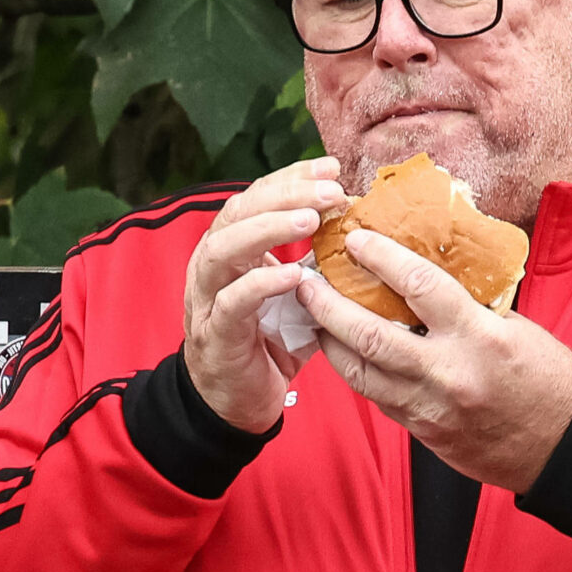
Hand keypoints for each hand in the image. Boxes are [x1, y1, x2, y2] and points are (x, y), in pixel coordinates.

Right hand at [182, 158, 347, 433]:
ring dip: (269, 229)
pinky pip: (234, 302)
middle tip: (331, 190)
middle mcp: (211, 267)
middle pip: (236, 213)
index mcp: (230, 250)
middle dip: (285, 195)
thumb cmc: (267, 344)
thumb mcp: (296, 297)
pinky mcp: (216, 335)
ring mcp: (208, 300)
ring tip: (311, 220)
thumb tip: (363, 234)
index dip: (291, 178)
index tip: (332, 167)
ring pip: (224, 250)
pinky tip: (294, 273)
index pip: (255, 198)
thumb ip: (315, 266)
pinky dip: (262, 283)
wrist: (234, 404)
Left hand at [295, 228, 571, 491]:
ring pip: (360, 373)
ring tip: (312, 316)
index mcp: (479, 337)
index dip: (382, 257)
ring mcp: (429, 407)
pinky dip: (355, 371)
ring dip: (329, 342)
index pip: (420, 286)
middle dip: (329, 305)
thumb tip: (426, 275)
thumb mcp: (515, 329)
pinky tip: (343, 352)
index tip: (355, 239)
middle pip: (369, 335)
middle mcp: (447, 372)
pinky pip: (376, 397)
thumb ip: (469, 306)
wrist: (566, 446)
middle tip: (306, 281)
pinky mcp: (421, 431)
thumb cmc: (548, 379)